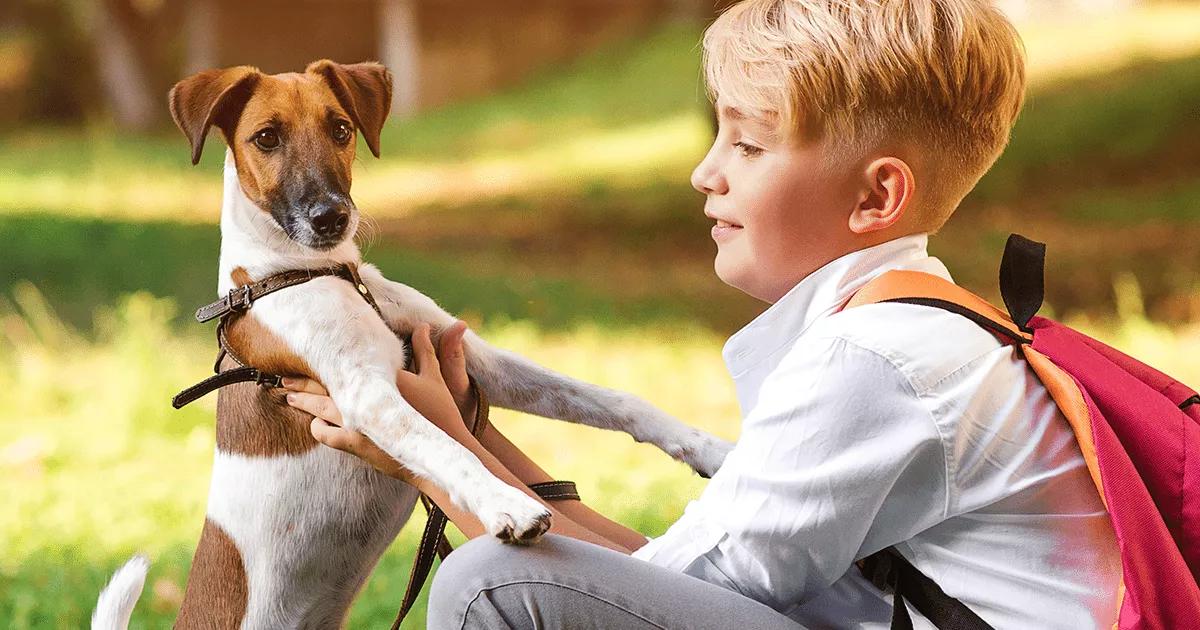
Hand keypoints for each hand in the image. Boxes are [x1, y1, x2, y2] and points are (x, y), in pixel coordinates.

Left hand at [282, 321, 475, 479]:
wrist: (443, 452)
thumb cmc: (441, 412)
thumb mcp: (435, 377)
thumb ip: (424, 350)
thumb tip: (421, 325)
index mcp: (379, 379)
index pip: (340, 364)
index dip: (318, 358)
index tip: (301, 349)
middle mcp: (362, 400)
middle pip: (322, 386)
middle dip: (300, 379)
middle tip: (282, 374)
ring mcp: (355, 424)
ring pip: (318, 409)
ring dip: (304, 401)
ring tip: (290, 395)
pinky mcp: (355, 445)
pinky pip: (325, 435)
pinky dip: (317, 428)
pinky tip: (315, 424)